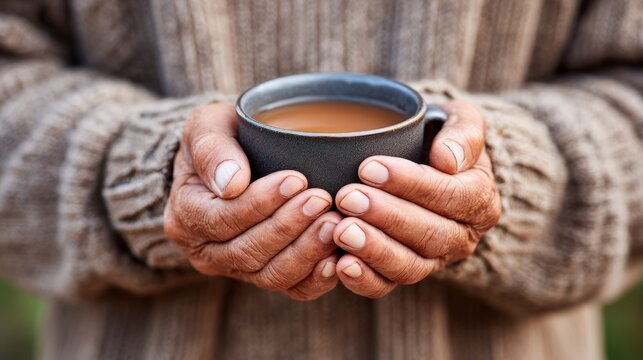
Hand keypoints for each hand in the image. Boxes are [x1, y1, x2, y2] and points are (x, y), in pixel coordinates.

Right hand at [164, 103, 340, 300]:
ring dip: (305, 251)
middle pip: (247, 252)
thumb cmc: (222, 136)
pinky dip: (316, 279)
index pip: (220, 220)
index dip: (259, 204)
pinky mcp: (267, 275)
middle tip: (321, 199)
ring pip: (270, 275)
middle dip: (287, 227)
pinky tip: (337, 258)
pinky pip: (292, 289)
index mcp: (185, 216)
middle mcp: (206, 251)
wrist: (236, 159)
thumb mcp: (206, 126)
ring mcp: (237, 268)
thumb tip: (232, 183)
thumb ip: (212, 148)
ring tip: (334, 223)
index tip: (295, 180)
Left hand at [332, 100, 500, 297]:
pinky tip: (339, 264)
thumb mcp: (461, 122)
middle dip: (386, 216)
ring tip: (340, 230)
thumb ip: (464, 134)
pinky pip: (387, 285)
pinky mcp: (404, 272)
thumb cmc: (439, 139)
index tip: (369, 167)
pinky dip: (364, 280)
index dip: (411, 184)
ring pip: (409, 265)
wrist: (427, 166)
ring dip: (373, 249)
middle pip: (430, 235)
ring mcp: (434, 260)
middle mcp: (462, 236)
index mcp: (479, 199)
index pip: (451, 196)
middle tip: (347, 197)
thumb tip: (447, 160)